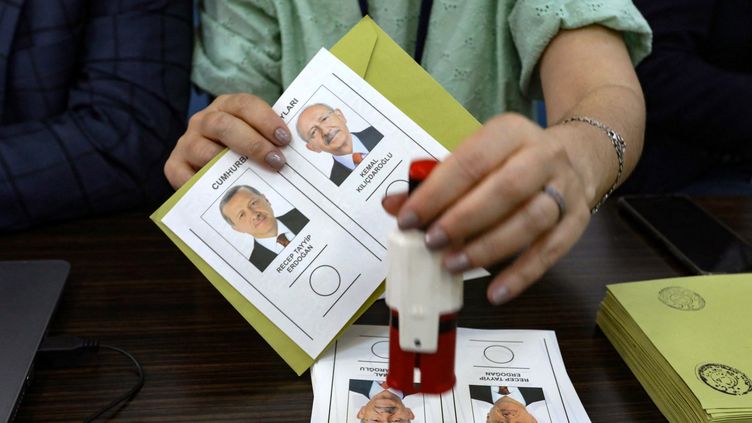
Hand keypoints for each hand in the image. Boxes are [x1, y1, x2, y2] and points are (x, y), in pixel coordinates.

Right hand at [164, 93, 291, 188]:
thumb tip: (301, 155)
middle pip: (224, 125)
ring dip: (233, 165)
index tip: (284, 139)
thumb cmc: (242, 152)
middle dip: (254, 144)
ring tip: (255, 180)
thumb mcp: (255, 139)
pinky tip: (226, 195)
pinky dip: (205, 186)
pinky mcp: (174, 166)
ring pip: (206, 150)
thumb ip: (271, 140)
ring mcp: (187, 143)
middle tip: (277, 162)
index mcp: (226, 107)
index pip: (244, 105)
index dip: (265, 120)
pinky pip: (184, 176)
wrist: (206, 167)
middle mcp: (203, 121)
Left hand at [382, 113, 590, 304]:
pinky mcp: (577, 221)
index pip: (470, 161)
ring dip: (489, 247)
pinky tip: (495, 292)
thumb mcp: (476, 158)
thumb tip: (394, 205)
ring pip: (531, 220)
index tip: (407, 218)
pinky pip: (551, 251)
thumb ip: (435, 182)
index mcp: (510, 132)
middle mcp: (543, 156)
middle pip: (505, 189)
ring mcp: (565, 189)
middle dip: (463, 219)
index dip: (437, 192)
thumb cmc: (512, 161)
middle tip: (431, 242)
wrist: (578, 157)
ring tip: (454, 265)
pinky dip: (522, 275)